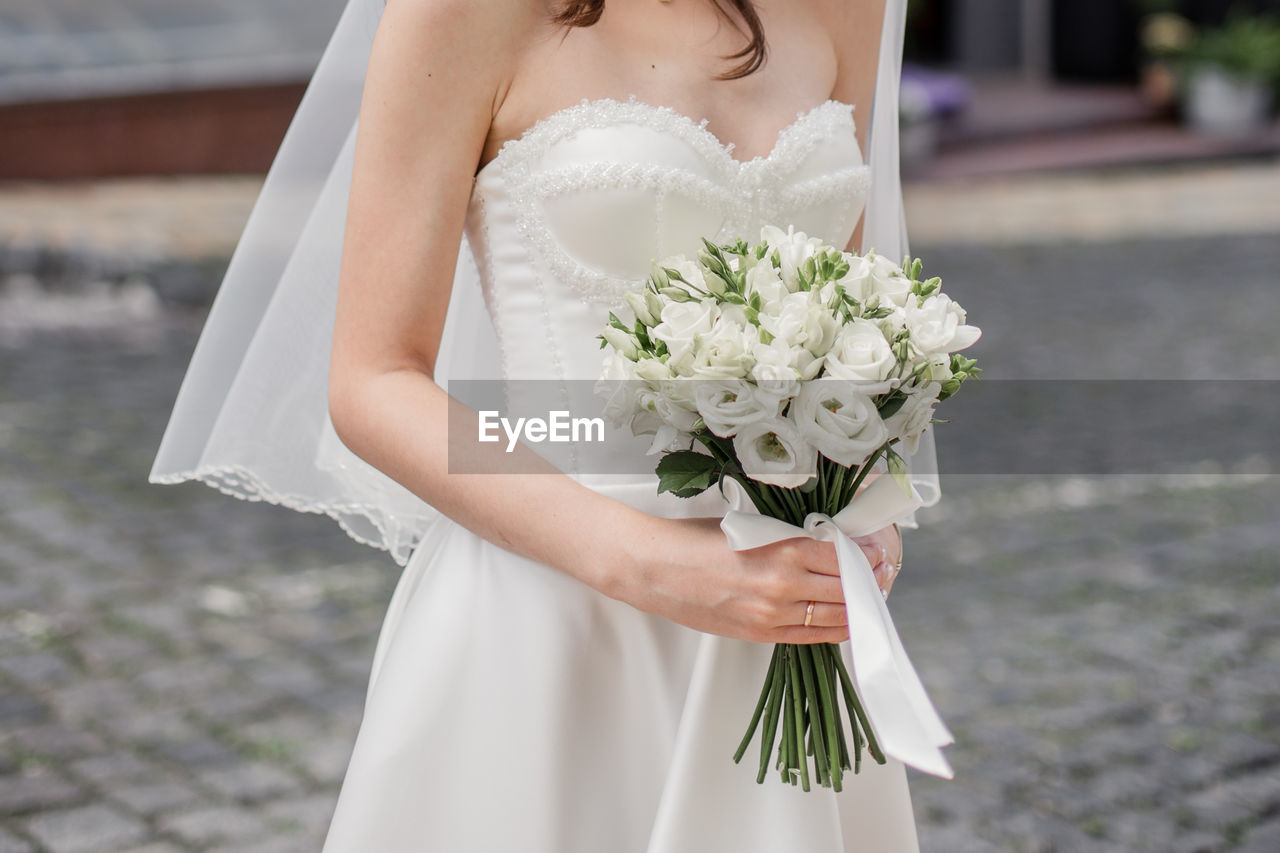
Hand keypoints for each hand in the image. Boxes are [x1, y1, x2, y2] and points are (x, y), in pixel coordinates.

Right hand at [609, 517, 901, 644]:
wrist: (654, 570)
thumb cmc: (694, 540)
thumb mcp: (749, 527)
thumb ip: (788, 537)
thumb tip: (824, 542)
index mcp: (784, 550)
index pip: (843, 557)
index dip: (866, 556)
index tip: (876, 552)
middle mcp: (784, 586)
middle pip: (845, 588)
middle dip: (868, 582)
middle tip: (881, 573)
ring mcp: (773, 615)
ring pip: (834, 616)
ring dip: (855, 607)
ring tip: (867, 597)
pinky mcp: (760, 634)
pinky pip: (810, 636)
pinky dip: (833, 628)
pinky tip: (844, 620)